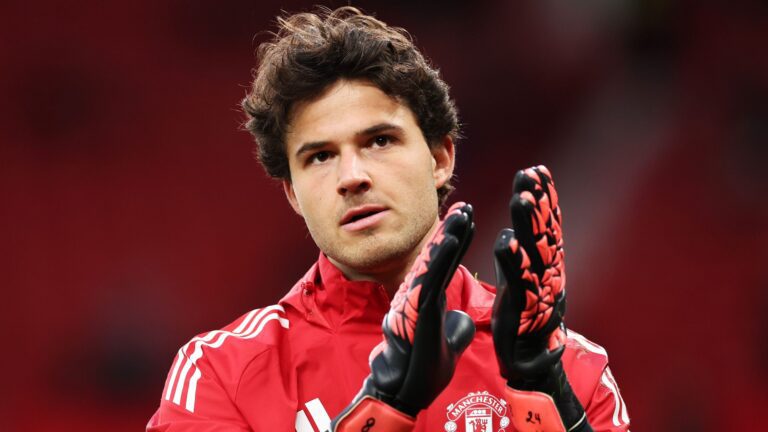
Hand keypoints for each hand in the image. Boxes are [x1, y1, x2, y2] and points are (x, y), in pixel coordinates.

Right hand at [330, 202, 475, 431]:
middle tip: (465, 205)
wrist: (404, 389)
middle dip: (453, 230)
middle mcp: (421, 293)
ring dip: (448, 235)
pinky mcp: (416, 308)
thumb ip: (457, 328)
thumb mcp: (449, 344)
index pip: (447, 263)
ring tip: (462, 212)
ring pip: (434, 260)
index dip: (457, 239)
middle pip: (439, 255)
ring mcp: (417, 299)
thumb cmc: (422, 368)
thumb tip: (465, 319)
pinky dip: (440, 257)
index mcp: (431, 298)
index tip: (467, 217)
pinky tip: (450, 238)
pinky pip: (430, 278)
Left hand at [492, 166, 589, 431]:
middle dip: (539, 202)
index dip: (544, 200)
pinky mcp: (522, 312)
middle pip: (544, 233)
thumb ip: (518, 258)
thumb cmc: (523, 323)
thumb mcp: (521, 283)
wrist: (530, 366)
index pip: (546, 227)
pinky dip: (511, 262)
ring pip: (534, 254)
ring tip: (521, 197)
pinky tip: (503, 241)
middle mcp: (548, 276)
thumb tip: (514, 234)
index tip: (537, 171)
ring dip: (528, 226)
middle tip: (531, 173)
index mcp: (546, 268)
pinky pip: (518, 284)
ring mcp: (538, 293)